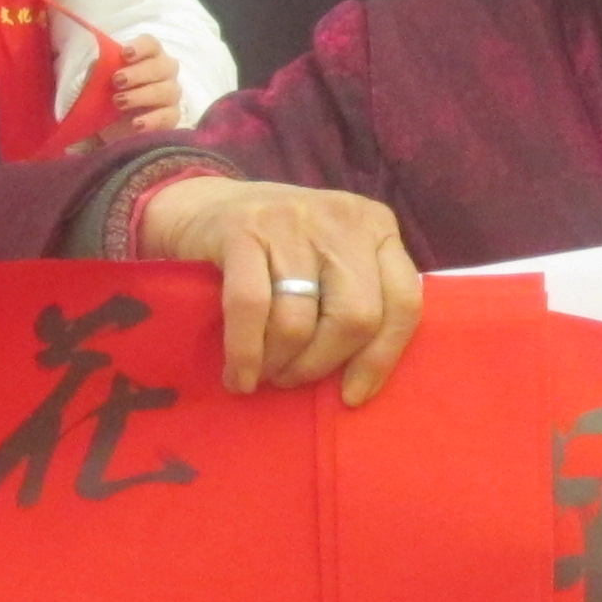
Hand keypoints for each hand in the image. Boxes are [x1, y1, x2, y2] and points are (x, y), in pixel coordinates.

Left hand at [104, 33, 186, 140]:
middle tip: (117, 80)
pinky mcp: (171, 117)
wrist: (108, 126)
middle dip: (139, 73)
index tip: (124, 54)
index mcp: (147, 56)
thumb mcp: (94, 82)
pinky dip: (153, 120)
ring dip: (142, 96)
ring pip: (168, 91)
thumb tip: (94, 62)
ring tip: (119, 103)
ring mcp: (170, 94)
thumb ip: (95, 71)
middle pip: (162, 66)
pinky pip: (170, 117)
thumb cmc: (106, 94)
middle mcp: (164, 72)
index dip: (141, 47)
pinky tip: (136, 124)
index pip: (151, 44)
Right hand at [136, 174, 421, 403]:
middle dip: (321, 363)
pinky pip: (251, 308)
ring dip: (279, 363)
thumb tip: (360, 380)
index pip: (403, 302)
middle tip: (292, 379)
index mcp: (377, 227)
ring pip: (301, 321)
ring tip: (262, 376)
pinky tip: (239, 375)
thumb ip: (356, 298)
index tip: (352, 395)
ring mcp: (293, 221)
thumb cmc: (276, 249)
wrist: (198, 205)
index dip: (380, 359)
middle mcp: (343, 220)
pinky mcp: (243, 229)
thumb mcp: (331, 260)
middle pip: (356, 317)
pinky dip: (246, 353)